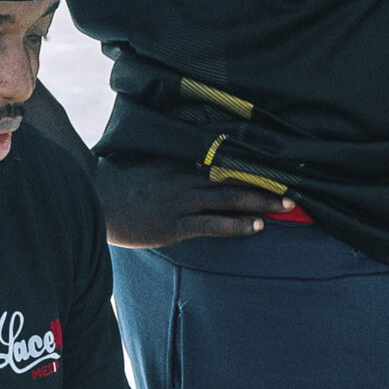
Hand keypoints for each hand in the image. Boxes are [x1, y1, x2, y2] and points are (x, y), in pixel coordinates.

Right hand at [96, 159, 292, 249]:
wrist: (94, 196)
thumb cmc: (118, 182)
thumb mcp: (148, 164)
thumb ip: (172, 164)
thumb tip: (192, 165)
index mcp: (181, 163)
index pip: (226, 161)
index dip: (253, 166)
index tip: (277, 167)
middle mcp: (186, 179)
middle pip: (235, 179)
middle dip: (266, 184)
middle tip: (294, 189)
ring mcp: (181, 201)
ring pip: (230, 199)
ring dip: (260, 202)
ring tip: (286, 206)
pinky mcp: (174, 224)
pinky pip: (212, 224)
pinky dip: (236, 225)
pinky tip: (257, 227)